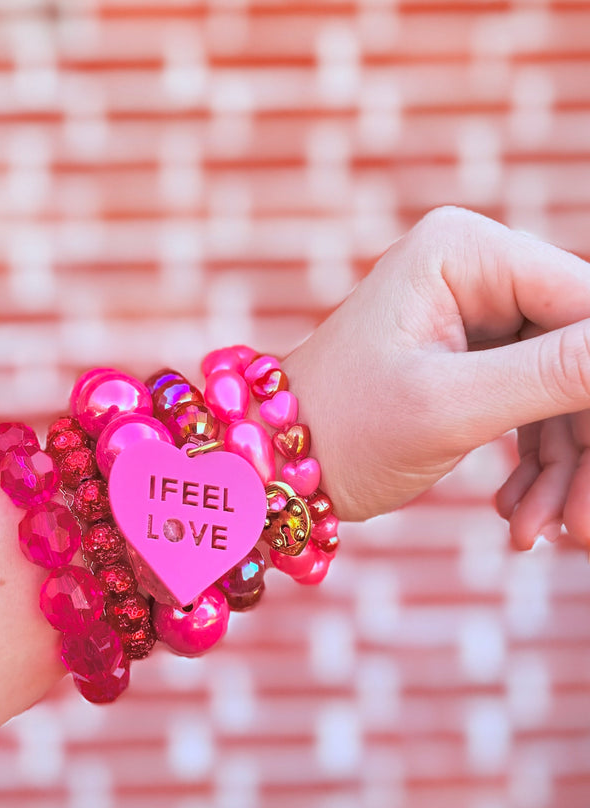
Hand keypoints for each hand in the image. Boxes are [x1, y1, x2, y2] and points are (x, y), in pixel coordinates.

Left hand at [283, 206, 589, 549]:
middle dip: (584, 445)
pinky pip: (533, 406)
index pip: (585, 308)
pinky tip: (518, 516)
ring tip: (539, 532)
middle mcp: (476, 268)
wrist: (273, 466)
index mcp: (466, 251)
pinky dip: (534, 465)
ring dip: (562, 468)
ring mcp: (474, 312)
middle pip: (579, 353)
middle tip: (582, 526)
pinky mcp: (471, 356)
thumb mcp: (453, 407)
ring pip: (563, 389)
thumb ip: (558, 376)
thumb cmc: (342, 431)